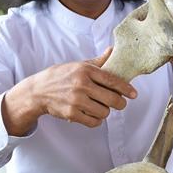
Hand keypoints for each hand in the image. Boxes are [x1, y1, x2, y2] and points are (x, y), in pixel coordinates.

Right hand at [2, 46, 136, 134]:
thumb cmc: (61, 76)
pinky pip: (94, 122)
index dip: (126, 89)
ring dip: (106, 112)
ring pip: (104, 112)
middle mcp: (82, 85)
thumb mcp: (78, 65)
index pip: (112, 80)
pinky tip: (93, 115)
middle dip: (120, 104)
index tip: (134, 94)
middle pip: (112, 99)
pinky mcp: (71, 114)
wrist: (38, 91)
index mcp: (86, 70)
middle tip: (120, 104)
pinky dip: (96, 120)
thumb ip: (98, 61)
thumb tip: (113, 50)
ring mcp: (76, 100)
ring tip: (101, 107)